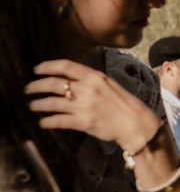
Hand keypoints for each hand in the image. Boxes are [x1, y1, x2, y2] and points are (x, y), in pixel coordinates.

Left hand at [25, 60, 160, 151]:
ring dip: (38, 104)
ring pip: (51, 103)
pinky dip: (47, 122)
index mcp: (95, 77)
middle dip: (37, 86)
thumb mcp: (110, 85)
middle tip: (29, 89)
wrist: (138, 125)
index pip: (65, 66)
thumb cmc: (127, 105)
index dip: (47, 66)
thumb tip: (71, 80)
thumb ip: (92, 81)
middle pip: (54, 83)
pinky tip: (43, 123)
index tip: (37, 69)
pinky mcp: (83, 122)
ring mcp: (84, 106)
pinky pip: (58, 121)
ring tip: (33, 106)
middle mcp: (88, 89)